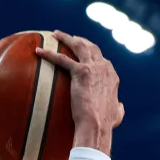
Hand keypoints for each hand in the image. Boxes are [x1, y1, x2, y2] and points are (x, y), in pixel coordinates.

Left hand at [36, 31, 123, 154]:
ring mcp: (93, 68)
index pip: (102, 60)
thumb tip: (120, 106)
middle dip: (81, 40)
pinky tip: (39, 51)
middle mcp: (104, 68)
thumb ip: (119, 107)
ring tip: (56, 34)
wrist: (96, 125)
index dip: (93, 54)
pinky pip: (62, 59)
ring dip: (66, 38)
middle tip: (71, 37)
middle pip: (91, 47)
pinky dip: (49, 54)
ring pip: (78, 46)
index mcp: (112, 76)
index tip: (85, 51)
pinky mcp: (80, 72)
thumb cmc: (105, 123)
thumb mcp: (117, 113)